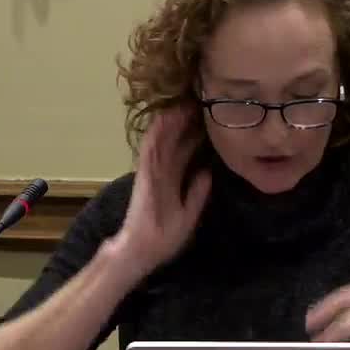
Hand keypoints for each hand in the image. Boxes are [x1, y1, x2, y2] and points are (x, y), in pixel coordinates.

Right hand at [118, 106, 211, 271]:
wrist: (141, 252)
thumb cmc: (164, 238)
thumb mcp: (189, 214)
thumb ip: (197, 193)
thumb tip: (208, 171)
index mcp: (173, 180)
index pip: (186, 152)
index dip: (195, 134)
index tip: (208, 116)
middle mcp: (162, 171)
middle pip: (174, 140)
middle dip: (184, 120)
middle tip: (197, 97)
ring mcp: (151, 172)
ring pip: (161, 140)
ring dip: (170, 120)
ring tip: (182, 98)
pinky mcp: (144, 175)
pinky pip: (149, 150)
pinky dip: (155, 133)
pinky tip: (163, 117)